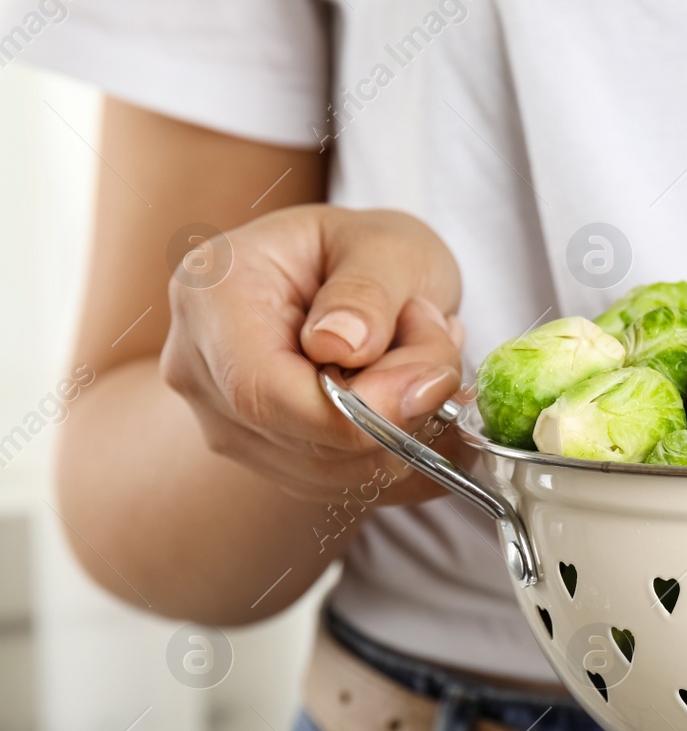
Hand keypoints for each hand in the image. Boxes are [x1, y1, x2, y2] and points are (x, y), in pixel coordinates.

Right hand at [160, 205, 465, 503]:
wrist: (356, 278)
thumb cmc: (366, 252)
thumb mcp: (384, 244)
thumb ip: (367, 291)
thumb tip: (343, 348)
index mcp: (211, 297)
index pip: (261, 389)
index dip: (355, 408)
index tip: (434, 383)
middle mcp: (199, 369)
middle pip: (300, 437)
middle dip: (397, 412)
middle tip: (443, 355)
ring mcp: (226, 423)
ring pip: (331, 471)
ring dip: (406, 432)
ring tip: (424, 361)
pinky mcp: (269, 459)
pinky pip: (347, 486)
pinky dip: (402, 454)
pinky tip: (418, 401)